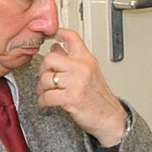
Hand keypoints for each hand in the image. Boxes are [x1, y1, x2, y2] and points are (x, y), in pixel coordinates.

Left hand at [33, 25, 128, 148]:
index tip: (48, 35)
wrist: (110, 118)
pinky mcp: (70, 98)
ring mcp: (76, 82)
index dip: (57, 32)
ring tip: (47, 94)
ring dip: (42, 89)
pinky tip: (46, 103)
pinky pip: (47, 96)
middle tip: (46, 80)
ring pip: (45, 79)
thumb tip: (55, 47)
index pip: (71, 37)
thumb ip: (72, 59)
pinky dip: (43, 102)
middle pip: (49, 58)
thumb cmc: (99, 98)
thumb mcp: (90, 72)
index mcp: (87, 59)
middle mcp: (82, 68)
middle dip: (43, 71)